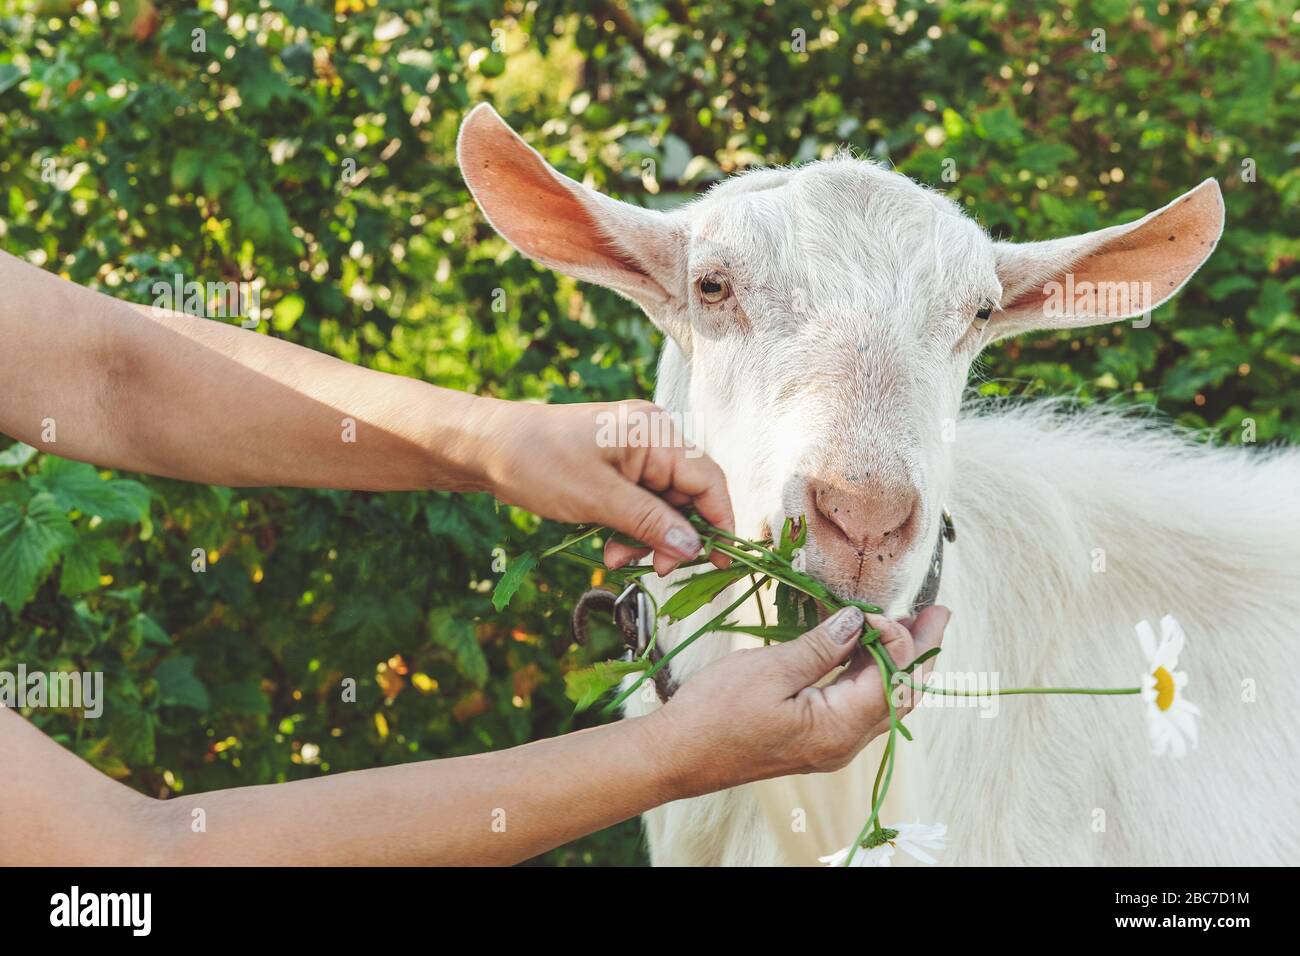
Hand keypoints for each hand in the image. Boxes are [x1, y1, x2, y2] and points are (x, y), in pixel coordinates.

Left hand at [477, 399, 732, 574]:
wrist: (487, 447)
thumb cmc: (540, 463)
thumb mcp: (599, 499)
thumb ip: (651, 523)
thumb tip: (694, 548)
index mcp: (656, 433)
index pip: (709, 480)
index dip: (719, 524)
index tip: (719, 563)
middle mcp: (653, 438)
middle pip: (688, 497)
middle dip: (672, 537)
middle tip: (654, 569)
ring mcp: (635, 452)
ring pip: (664, 506)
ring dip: (648, 538)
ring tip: (616, 558)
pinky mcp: (617, 466)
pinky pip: (641, 503)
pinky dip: (631, 529)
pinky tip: (610, 546)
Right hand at [650, 606, 949, 795]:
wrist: (678, 755)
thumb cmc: (716, 713)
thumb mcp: (772, 669)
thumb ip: (823, 646)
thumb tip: (859, 622)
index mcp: (838, 728)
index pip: (893, 680)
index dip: (895, 637)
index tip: (874, 608)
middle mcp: (843, 743)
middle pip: (901, 696)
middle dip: (921, 653)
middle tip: (938, 614)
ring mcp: (830, 745)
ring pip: (883, 704)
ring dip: (899, 663)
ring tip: (912, 627)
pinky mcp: (814, 741)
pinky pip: (859, 708)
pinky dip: (871, 677)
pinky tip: (867, 652)